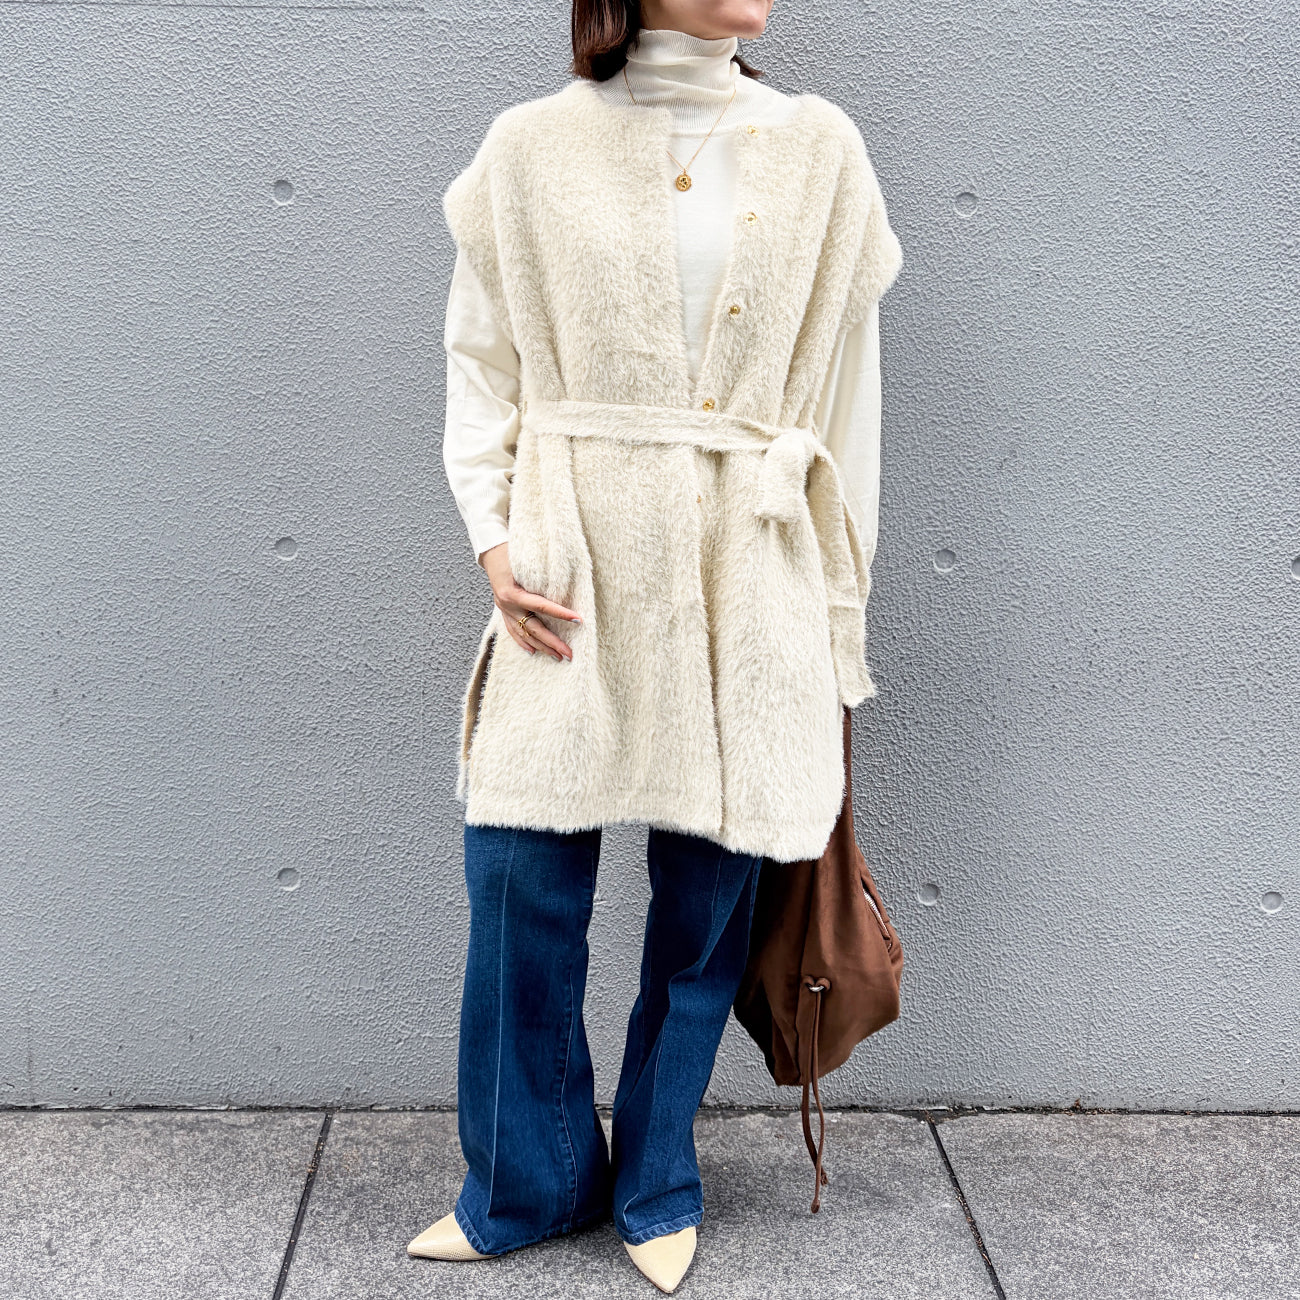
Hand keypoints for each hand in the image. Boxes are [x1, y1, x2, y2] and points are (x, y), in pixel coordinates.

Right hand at [478, 542, 580, 662]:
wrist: (490, 551)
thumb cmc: (511, 552)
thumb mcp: (528, 561)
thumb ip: (543, 574)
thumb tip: (567, 583)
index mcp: (512, 593)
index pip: (542, 606)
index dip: (561, 614)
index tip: (578, 620)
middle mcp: (507, 605)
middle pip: (534, 628)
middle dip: (553, 642)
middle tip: (569, 653)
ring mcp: (504, 610)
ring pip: (524, 634)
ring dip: (542, 647)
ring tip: (558, 656)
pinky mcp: (503, 611)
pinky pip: (513, 631)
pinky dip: (523, 642)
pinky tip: (533, 651)